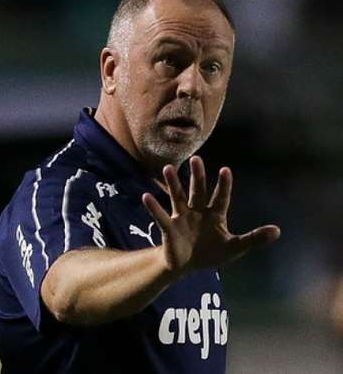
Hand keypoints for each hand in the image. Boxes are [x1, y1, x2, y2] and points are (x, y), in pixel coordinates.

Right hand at [141, 156, 279, 275]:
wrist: (187, 266)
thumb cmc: (211, 253)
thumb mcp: (235, 247)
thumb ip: (254, 238)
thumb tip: (278, 231)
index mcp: (215, 215)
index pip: (221, 197)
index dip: (223, 185)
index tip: (225, 170)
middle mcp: (197, 211)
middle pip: (197, 190)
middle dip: (197, 175)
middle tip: (196, 158)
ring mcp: (182, 218)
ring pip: (177, 197)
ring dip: (173, 183)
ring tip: (167, 168)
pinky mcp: (169, 228)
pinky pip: (161, 216)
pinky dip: (153, 207)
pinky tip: (146, 196)